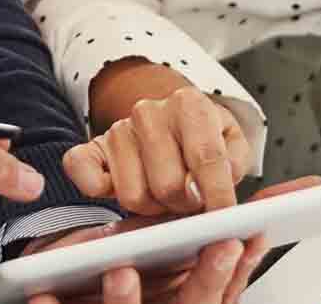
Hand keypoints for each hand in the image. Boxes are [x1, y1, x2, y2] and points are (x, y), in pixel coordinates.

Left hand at [22, 176, 320, 303]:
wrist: (65, 294)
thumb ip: (233, 225)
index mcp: (189, 301)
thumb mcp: (185, 241)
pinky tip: (43, 296)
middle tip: (214, 249)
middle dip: (205, 281)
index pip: (222, 291)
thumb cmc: (135, 271)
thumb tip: (305, 191)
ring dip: (128, 302)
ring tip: (121, 271)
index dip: (236, 268)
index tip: (243, 239)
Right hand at [64, 84, 250, 215]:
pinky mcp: (91, 149)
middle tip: (191, 201)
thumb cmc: (200, 135)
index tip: (222, 217)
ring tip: (164, 195)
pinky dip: (101, 192)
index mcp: (188, 104)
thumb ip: (234, 164)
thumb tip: (224, 191)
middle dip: (184, 204)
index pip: (206, 158)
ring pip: (134, 196)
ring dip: (153, 207)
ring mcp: (117, 130)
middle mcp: (149, 112)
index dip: (217, 195)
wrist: (166, 118)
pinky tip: (126, 187)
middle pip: (168, 185)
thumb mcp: (231, 141)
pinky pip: (86, 179)